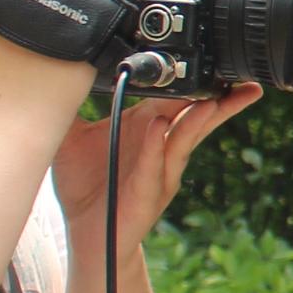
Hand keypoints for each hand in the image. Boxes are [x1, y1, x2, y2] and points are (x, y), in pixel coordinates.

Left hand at [58, 85, 259, 265]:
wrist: (86, 234)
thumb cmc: (86, 185)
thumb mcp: (71, 138)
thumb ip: (71, 106)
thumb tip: (58, 70)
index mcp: (146, 127)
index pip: (174, 97)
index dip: (192, 80)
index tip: (210, 58)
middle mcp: (160, 146)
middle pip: (195, 115)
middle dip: (218, 97)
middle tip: (235, 76)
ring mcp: (159, 170)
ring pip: (185, 139)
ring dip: (199, 119)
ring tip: (214, 99)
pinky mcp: (147, 193)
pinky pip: (153, 166)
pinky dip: (156, 146)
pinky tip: (158, 127)